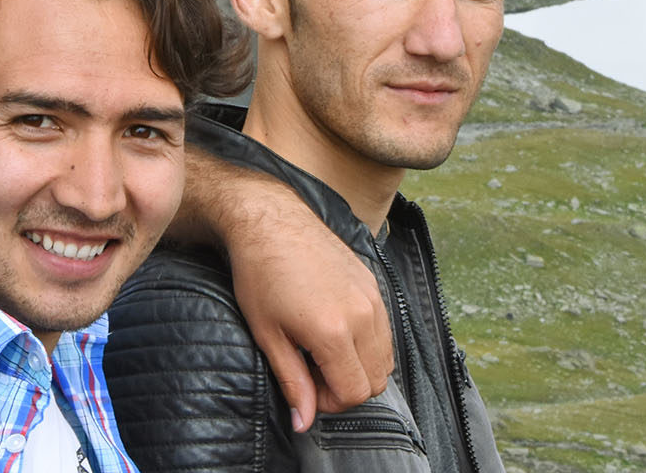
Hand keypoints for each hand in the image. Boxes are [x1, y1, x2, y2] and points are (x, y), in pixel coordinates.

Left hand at [230, 206, 392, 430]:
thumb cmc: (260, 276)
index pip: (354, 393)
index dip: (329, 402)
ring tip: (322, 351)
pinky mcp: (374, 285)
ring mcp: (373, 298)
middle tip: (312, 372)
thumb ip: (292, 382)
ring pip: (385, 359)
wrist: (271, 222)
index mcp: (334, 331)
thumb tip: (303, 422)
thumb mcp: (267, 335)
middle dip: (346, 388)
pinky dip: (366, 344)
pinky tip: (334, 330)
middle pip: (375, 381)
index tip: (306, 388)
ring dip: (358, 367)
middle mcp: (362, 315)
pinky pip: (384, 332)